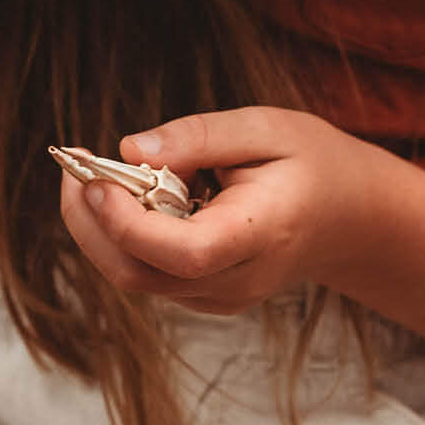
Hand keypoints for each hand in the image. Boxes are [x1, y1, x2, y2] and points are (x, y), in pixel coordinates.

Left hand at [58, 107, 374, 314]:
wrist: (349, 217)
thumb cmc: (310, 163)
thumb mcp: (265, 128)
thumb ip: (199, 137)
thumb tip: (129, 149)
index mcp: (262, 235)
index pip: (186, 253)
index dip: (130, 223)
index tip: (96, 177)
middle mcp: (237, 280)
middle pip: (143, 275)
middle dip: (92, 224)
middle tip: (74, 165)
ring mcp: (219, 296)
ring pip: (135, 278)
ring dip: (100, 228)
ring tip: (96, 170)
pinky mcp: (203, 295)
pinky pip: (147, 273)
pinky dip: (121, 235)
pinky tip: (128, 193)